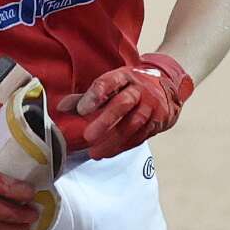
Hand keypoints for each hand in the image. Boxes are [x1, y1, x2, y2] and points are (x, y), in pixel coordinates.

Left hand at [57, 53, 192, 159]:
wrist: (168, 86)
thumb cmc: (132, 86)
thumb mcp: (111, 85)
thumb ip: (86, 97)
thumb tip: (61, 107)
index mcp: (124, 76)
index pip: (108, 82)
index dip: (95, 95)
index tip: (81, 110)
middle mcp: (139, 90)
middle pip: (123, 103)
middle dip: (105, 121)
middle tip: (88, 137)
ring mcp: (150, 106)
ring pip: (132, 124)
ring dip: (113, 141)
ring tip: (95, 153)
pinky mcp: (157, 121)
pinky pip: (140, 136)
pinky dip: (124, 146)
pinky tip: (109, 152)